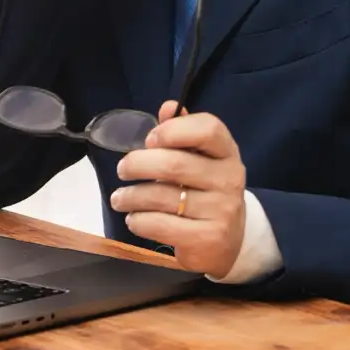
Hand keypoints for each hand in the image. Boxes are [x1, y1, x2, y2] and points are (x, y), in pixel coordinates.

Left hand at [109, 101, 246, 278]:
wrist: (227, 241)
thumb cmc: (204, 191)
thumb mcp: (200, 159)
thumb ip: (182, 131)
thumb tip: (167, 108)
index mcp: (227, 152)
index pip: (208, 129)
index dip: (174, 130)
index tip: (150, 139)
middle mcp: (229, 179)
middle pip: (175, 164)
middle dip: (138, 164)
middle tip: (122, 169)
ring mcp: (221, 211)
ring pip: (161, 196)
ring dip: (130, 196)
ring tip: (120, 198)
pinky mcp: (208, 239)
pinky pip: (160, 224)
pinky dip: (138, 220)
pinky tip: (134, 218)